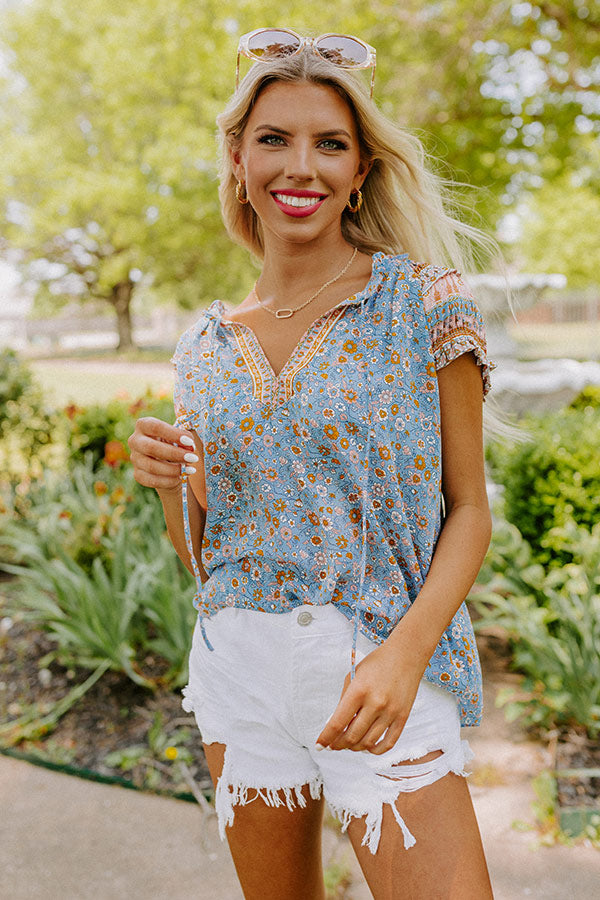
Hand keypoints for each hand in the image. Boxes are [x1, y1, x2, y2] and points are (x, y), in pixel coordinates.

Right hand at [128, 416, 196, 492]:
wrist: (167, 460)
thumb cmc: (174, 442)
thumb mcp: (178, 435)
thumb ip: (184, 438)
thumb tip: (190, 447)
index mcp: (144, 425)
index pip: (155, 427)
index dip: (174, 434)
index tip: (190, 442)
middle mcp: (135, 441)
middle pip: (151, 447)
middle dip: (174, 454)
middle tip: (193, 458)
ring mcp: (135, 458)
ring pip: (151, 466)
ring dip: (174, 469)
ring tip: (190, 469)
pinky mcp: (138, 474)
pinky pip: (152, 480)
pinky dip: (169, 480)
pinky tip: (180, 477)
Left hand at [315, 637, 424, 754]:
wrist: (406, 656)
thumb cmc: (377, 663)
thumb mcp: (353, 676)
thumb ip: (344, 700)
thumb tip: (336, 724)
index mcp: (359, 691)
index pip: (338, 723)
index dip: (326, 738)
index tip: (319, 745)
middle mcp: (375, 703)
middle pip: (352, 736)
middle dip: (338, 744)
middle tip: (333, 744)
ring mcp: (390, 712)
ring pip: (368, 743)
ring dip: (355, 748)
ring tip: (349, 744)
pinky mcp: (403, 717)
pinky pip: (388, 743)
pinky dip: (375, 750)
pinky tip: (367, 747)